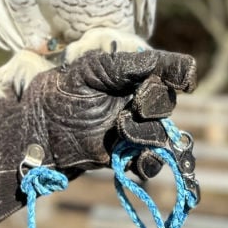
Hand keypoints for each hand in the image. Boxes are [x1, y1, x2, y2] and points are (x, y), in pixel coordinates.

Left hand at [21, 48, 196, 173]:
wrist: (39, 124)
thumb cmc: (67, 88)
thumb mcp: (97, 67)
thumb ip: (138, 64)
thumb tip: (188, 64)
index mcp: (134, 75)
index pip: (168, 73)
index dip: (177, 75)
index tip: (185, 81)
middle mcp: (139, 101)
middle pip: (166, 103)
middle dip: (153, 103)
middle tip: (134, 104)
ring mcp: (134, 129)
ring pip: (160, 134)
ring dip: (145, 132)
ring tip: (120, 128)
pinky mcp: (126, 156)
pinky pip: (150, 163)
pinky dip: (149, 161)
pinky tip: (138, 157)